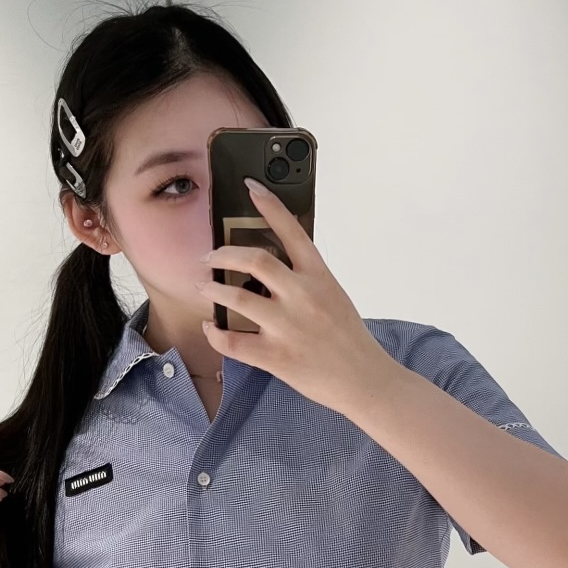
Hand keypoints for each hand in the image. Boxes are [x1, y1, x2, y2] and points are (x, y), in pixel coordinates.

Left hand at [197, 178, 392, 414]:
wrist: (364, 380)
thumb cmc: (350, 341)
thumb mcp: (334, 297)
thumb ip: (307, 281)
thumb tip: (271, 270)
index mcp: (319, 277)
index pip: (292, 230)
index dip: (269, 205)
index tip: (251, 188)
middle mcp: (302, 296)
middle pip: (254, 259)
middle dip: (223, 254)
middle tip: (209, 258)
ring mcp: (287, 327)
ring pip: (237, 297)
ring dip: (213, 289)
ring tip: (203, 287)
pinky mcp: (276, 356)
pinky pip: (233, 341)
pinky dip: (215, 333)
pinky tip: (211, 327)